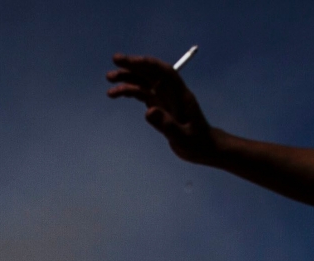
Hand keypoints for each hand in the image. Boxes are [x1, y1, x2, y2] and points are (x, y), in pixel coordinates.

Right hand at [106, 53, 220, 164]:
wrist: (203, 147)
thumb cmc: (197, 142)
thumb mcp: (182, 137)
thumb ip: (166, 125)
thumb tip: (148, 111)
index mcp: (179, 94)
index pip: (163, 72)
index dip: (146, 64)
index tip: (129, 61)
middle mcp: (171, 92)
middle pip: (151, 73)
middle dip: (133, 65)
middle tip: (114, 60)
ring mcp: (164, 98)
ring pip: (144, 82)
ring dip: (128, 78)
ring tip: (109, 80)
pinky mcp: (159, 106)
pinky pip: (142, 93)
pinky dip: (130, 91)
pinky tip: (117, 93)